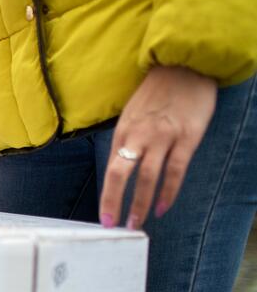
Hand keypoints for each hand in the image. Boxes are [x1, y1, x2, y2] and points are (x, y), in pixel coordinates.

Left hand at [100, 66, 216, 228]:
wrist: (184, 66)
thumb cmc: (157, 93)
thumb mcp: (132, 115)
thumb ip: (127, 141)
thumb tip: (119, 170)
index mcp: (123, 131)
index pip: (110, 169)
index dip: (107, 195)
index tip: (104, 217)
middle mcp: (139, 136)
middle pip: (121, 174)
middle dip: (115, 202)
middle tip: (114, 225)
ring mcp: (163, 137)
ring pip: (148, 177)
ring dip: (141, 203)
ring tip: (136, 223)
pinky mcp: (186, 137)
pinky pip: (176, 170)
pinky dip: (168, 191)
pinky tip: (163, 208)